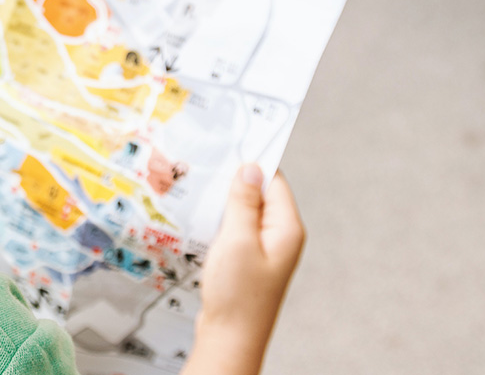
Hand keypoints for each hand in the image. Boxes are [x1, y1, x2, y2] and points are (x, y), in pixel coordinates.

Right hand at [182, 165, 303, 374]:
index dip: (252, 162)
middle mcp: (279, 237)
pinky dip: (219, 222)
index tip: (227, 146)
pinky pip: (235, 230)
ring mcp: (263, 250)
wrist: (229, 339)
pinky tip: (200, 220)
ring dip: (224, 203)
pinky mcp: (247, 261)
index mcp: (286, 228)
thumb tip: (251, 168)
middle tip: (206, 166)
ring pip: (244, 212)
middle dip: (234, 182)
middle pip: (259, 194)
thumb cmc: (238, 295)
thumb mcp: (237, 240)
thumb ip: (244, 202)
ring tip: (198, 191)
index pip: (273, 180)